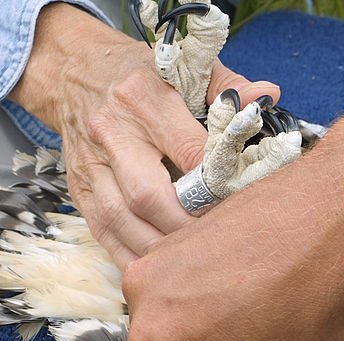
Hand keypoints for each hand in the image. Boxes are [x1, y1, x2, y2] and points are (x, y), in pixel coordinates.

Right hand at [9, 3, 279, 267]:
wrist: (74, 72)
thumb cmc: (140, 75)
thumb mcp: (184, 68)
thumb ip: (228, 86)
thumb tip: (269, 96)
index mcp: (144, 98)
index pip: (187, 151)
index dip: (216, 185)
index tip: (240, 203)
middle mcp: (112, 132)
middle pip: (147, 195)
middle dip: (186, 226)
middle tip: (219, 243)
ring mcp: (90, 165)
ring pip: (122, 220)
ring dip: (159, 249)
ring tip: (193, 262)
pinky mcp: (79, 190)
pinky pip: (104, 234)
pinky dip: (132, 257)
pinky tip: (159, 270)